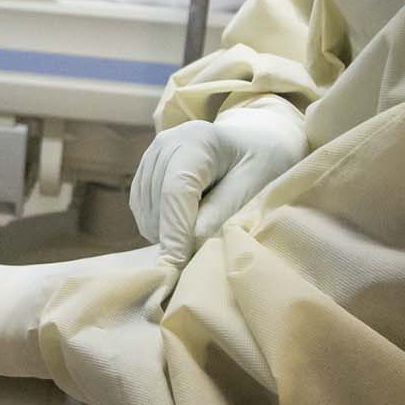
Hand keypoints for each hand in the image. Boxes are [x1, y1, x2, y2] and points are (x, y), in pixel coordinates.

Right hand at [129, 97, 309, 263]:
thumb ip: (221, 211)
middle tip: (201, 258)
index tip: (177, 265)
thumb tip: (190, 242)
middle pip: (157, 203)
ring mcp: (152, 156)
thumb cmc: (261, 161)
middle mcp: (167, 144)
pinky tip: (186, 227)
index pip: (175, 191)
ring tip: (201, 235)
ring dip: (166, 233)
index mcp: (197, 140)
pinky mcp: (146, 171)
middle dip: (173, 237)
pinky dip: (160, 227)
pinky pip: (143, 210)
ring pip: (146, 210)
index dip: (174, 231)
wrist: (252, 139)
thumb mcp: (253, 184)